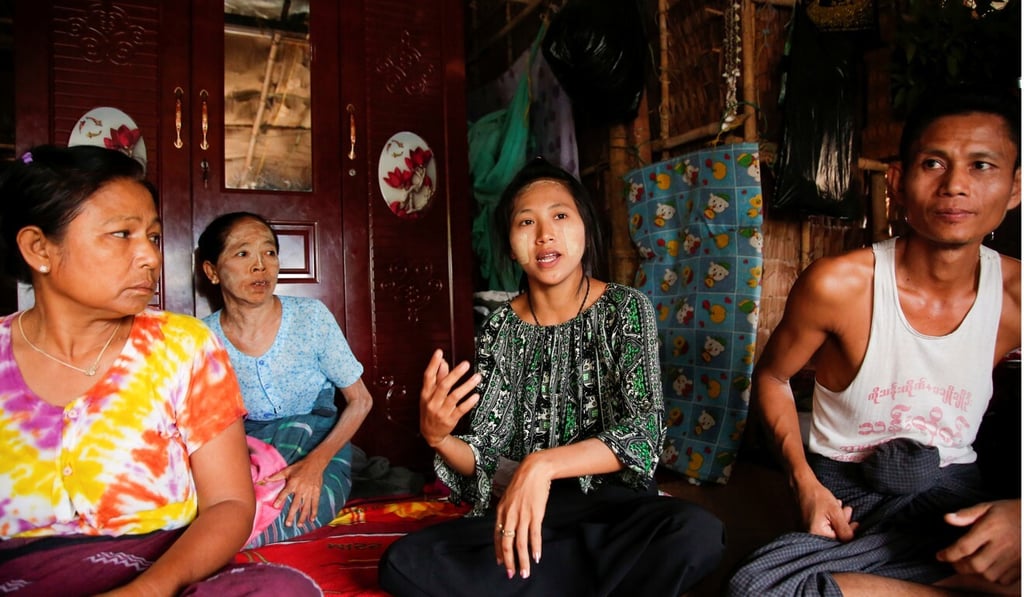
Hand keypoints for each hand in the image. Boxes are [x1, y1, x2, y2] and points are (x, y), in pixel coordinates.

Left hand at [264, 455, 327, 527]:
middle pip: (296, 503)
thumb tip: (264, 479)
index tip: (275, 506)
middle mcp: (301, 488)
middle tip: (288, 524)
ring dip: (302, 516)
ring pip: (306, 506)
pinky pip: (315, 503)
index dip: (280, 499)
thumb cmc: (300, 467)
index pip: (285, 492)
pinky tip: (311, 519)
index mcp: (293, 483)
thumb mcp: (288, 470)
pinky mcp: (316, 492)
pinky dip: (314, 511)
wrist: (316, 463)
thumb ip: (276, 476)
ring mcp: (310, 491)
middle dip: (292, 514)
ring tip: (299, 525)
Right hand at [420, 349, 479, 447]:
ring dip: (467, 386)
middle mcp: (432, 402)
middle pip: (444, 385)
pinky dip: (469, 402)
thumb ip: (437, 378)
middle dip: (455, 374)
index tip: (439, 352)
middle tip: (466, 364)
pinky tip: (476, 395)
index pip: (428, 376)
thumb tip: (442, 361)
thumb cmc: (430, 409)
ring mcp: (441, 411)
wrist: (430, 434)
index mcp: (426, 393)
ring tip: (477, 377)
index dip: (433, 364)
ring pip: (455, 397)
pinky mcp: (450, 419)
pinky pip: (461, 410)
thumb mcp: (430, 394)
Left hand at [493, 454, 552, 579]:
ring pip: (520, 543)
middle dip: (509, 561)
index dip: (498, 551)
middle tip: (511, 574)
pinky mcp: (535, 514)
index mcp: (501, 511)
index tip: (500, 563)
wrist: (534, 469)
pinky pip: (534, 535)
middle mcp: (509, 515)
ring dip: (522, 560)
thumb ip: (506, 511)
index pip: (497, 536)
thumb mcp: (508, 496)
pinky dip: (535, 548)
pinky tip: (536, 557)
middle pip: (507, 543)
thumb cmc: (522, 482)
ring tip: (525, 572)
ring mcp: (522, 515)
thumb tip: (508, 524)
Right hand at [796, 480, 857, 541]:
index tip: (856, 522)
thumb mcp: (835, 512)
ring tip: (838, 506)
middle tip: (847, 510)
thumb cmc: (817, 496)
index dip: (848, 529)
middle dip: (843, 523)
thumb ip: (844, 529)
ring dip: (836, 519)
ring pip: (828, 529)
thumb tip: (851, 539)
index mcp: (816, 533)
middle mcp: (808, 534)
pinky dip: (828, 519)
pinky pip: (821, 525)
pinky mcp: (805, 524)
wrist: (801, 485)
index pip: (838, 538)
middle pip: (833, 534)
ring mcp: (805, 529)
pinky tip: (829, 510)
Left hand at [937, 500, 1020, 586]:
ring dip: (975, 571)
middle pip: (975, 565)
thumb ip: (967, 514)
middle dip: (959, 565)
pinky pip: (1002, 579)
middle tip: (954, 561)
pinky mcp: (1021, 567)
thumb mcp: (988, 507)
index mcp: (991, 528)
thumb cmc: (1012, 512)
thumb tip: (947, 518)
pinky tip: (988, 566)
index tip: (940, 555)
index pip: (964, 547)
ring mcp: (1013, 558)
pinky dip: (992, 576)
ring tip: (970, 562)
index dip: (948, 554)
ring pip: (987, 575)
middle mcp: (1002, 545)